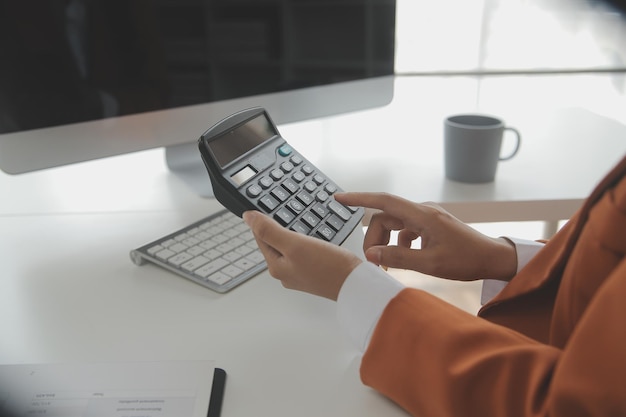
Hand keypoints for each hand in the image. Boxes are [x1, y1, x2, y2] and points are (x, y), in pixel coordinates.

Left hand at [243, 210, 362, 299]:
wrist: (356, 284)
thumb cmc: (328, 267)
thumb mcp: (295, 244)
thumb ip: (270, 230)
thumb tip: (248, 218)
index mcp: (276, 267)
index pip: (260, 238)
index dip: (261, 220)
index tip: (265, 206)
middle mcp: (285, 273)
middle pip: (273, 244)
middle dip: (276, 228)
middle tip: (280, 211)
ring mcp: (300, 274)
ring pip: (288, 248)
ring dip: (291, 235)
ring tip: (298, 223)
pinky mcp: (313, 273)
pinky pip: (302, 254)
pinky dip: (304, 243)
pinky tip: (313, 238)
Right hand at [335, 192, 516, 281]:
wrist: (493, 258)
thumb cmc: (466, 260)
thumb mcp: (430, 264)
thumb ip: (398, 258)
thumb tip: (371, 256)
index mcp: (422, 215)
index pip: (384, 201)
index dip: (359, 198)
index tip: (339, 198)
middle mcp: (423, 211)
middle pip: (386, 218)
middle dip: (375, 239)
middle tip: (374, 263)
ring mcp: (427, 217)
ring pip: (394, 225)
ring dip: (386, 243)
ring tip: (387, 265)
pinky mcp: (431, 225)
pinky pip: (406, 230)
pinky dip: (399, 244)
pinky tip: (406, 259)